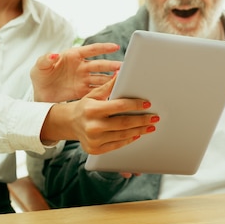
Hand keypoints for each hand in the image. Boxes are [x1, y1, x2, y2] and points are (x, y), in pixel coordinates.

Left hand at [31, 43, 122, 102]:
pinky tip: (113, 94)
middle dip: (112, 65)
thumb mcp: (39, 67)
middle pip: (100, 65)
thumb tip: (54, 55)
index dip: (103, 48)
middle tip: (123, 67)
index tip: (116, 47)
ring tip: (122, 81)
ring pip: (101, 78)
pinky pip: (97, 91)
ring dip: (112, 79)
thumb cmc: (40, 76)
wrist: (40, 95)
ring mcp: (84, 79)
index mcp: (73, 56)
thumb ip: (45, 60)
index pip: (91, 50)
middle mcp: (82, 67)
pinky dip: (105, 92)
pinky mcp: (84, 91)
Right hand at [41, 75, 158, 154]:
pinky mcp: (95, 150)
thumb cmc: (85, 106)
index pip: (119, 106)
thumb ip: (109, 86)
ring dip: (139, 130)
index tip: (147, 104)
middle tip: (154, 117)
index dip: (135, 105)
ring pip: (122, 135)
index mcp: (92, 110)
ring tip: (150, 126)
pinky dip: (128, 139)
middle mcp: (92, 126)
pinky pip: (117, 145)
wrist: (69, 123)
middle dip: (142, 120)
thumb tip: (121, 73)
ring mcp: (94, 140)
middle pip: (123, 123)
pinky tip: (137, 134)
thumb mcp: (94, 94)